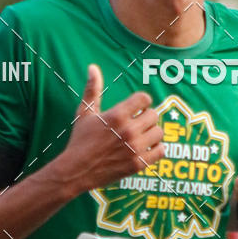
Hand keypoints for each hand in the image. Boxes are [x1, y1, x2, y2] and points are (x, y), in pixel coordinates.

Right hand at [56, 65, 164, 193]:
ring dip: (152, 132)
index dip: (141, 102)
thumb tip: (93, 67)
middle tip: (137, 123)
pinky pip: (161, 151)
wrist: (76, 171)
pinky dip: (156, 149)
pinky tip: (146, 148)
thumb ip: (93, 89)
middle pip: (154, 114)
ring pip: (159, 132)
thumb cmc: (80, 140)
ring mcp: (135, 148)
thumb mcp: (84, 113)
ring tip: (142, 136)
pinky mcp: (138, 164)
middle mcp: (128, 131)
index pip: (144, 98)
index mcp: (117, 115)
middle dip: (146, 117)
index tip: (136, 108)